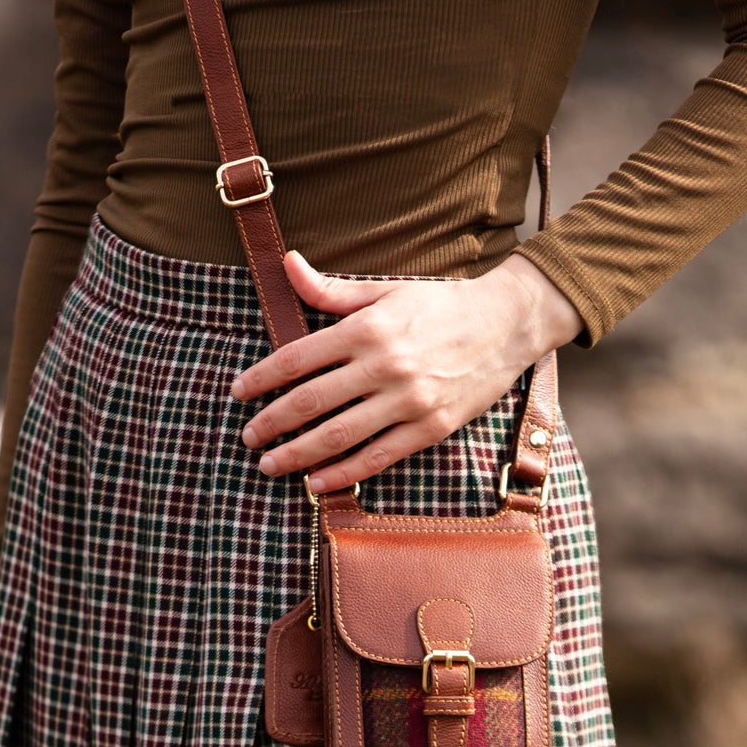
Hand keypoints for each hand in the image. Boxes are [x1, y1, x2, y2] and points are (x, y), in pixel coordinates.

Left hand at [231, 249, 581, 493]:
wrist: (507, 323)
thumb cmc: (441, 304)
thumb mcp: (385, 290)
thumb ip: (332, 290)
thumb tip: (286, 264)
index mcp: (368, 328)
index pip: (297, 358)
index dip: (262, 378)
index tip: (239, 392)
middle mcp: (385, 365)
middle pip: (311, 401)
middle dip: (272, 422)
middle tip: (249, 436)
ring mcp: (409, 400)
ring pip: (339, 435)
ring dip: (298, 454)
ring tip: (270, 464)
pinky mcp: (430, 427)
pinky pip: (378, 456)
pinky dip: (343, 473)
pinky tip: (317, 482)